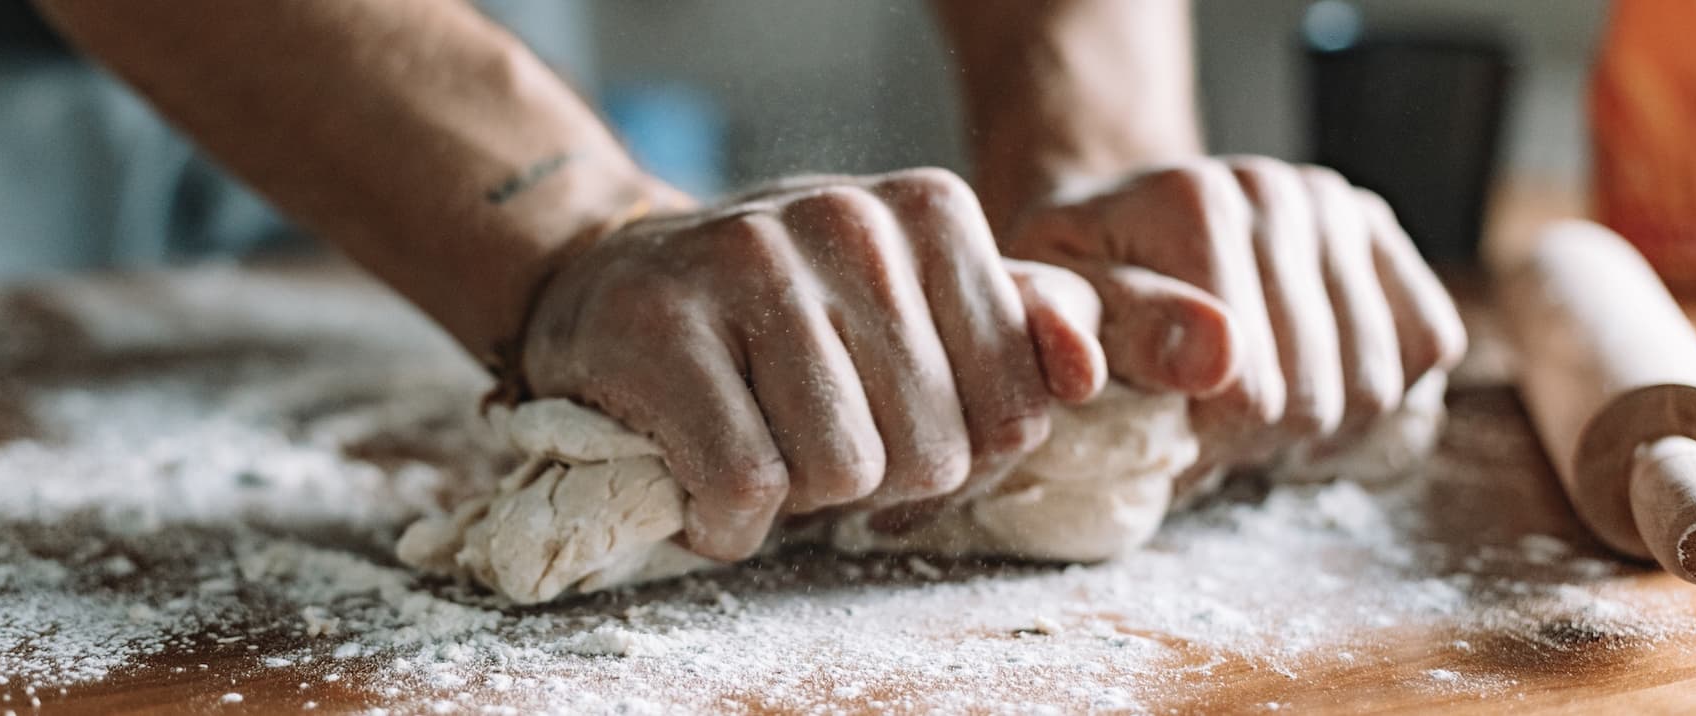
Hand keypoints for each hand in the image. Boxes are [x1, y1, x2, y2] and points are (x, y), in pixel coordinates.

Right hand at [521, 168, 1105, 559]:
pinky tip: (703, 480)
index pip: (1015, 411)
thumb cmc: (783, 314)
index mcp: (932, 212)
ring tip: (754, 443)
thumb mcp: (912, 300)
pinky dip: (726, 520)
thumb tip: (1084, 372)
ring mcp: (749, 262)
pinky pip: (746, 485)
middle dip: (870, 481)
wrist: (610, 280)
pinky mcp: (663, 326)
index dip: (951, 454)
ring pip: (841, 471)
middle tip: (808, 435)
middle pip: (931, 453)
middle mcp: (850, 220)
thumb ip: (1018, 331)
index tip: (887, 421)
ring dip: (794, 501)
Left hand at [1002, 157, 1466, 474]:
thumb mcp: (1057, 304)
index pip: (1248, 394)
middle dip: (1259, 442)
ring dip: (1318, 430)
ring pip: (1378, 386)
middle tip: (1210, 429)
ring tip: (1254, 413)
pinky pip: (1429, 344)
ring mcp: (1335, 206)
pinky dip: (1381, 394)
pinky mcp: (1378, 229)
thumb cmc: (1077, 279)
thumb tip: (1215, 358)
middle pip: (1317, 398)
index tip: (1166, 432)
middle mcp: (1277, 192)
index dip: (1207, 444)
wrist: (1114, 220)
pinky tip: (1312, 387)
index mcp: (1195, 204)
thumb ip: (1103, 328)